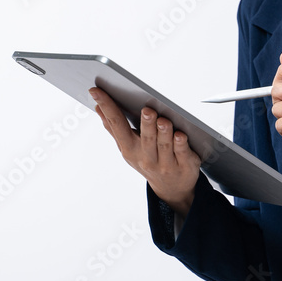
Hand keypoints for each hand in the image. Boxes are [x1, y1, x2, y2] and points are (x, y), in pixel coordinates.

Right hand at [91, 87, 201, 216]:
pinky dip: (181, 144)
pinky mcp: (184, 165)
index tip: (96, 91)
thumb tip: (98, 108)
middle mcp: (146, 157)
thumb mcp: (128, 148)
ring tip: (164, 121)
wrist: (171, 188)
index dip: (106, 107)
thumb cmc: (148, 160)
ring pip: (165, 146)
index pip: (116, 125)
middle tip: (147, 110)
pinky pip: (183, 154)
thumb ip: (114, 129)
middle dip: (147, 124)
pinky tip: (181, 135)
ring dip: (164, 133)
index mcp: (130, 149)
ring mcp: (166, 163)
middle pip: (146, 138)